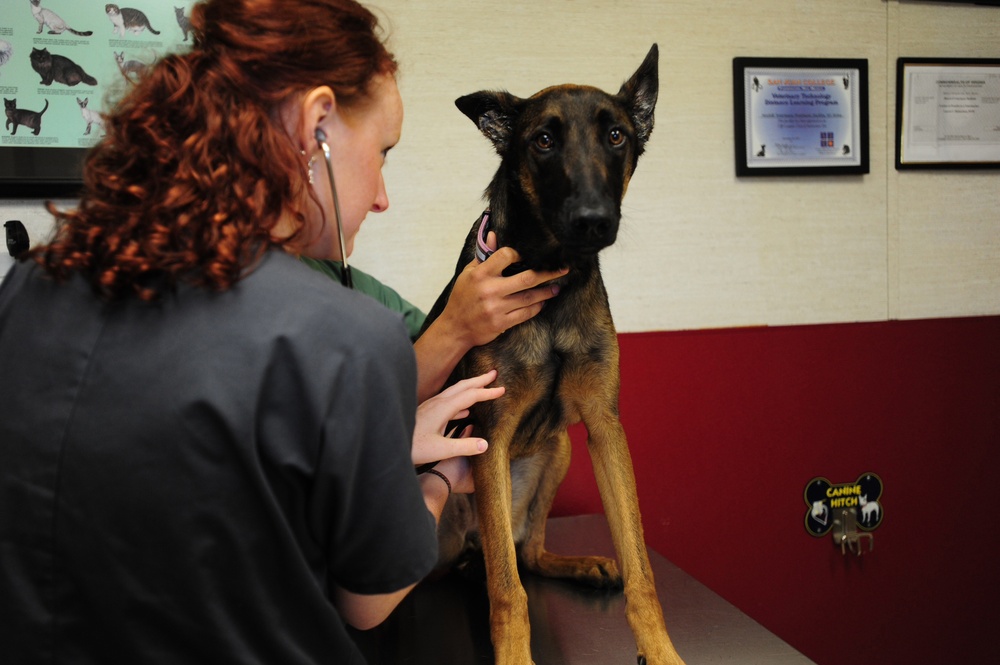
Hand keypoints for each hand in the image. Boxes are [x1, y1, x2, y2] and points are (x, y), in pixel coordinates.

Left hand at [412, 369, 503, 470]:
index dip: (487, 392)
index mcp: (444, 408)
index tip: (502, 389)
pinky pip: (449, 401)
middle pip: (463, 386)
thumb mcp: (441, 449)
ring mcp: (432, 406)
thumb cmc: (413, 447)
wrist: (390, 442)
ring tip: (482, 387)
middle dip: (480, 380)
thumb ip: (464, 447)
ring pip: (455, 392)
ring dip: (470, 388)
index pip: (471, 395)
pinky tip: (464, 411)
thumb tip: (486, 444)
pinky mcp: (427, 412)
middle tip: (494, 373)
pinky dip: (461, 400)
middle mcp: (438, 402)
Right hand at [440, 230, 567, 347]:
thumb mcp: (469, 273)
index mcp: (480, 274)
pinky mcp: (501, 323)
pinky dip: (536, 307)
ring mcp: (496, 308)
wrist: (455, 328)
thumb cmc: (462, 297)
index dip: (520, 254)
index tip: (529, 256)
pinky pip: (525, 314)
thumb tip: (495, 235)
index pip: (506, 255)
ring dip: (546, 292)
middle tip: (563, 269)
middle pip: (526, 278)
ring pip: (529, 297)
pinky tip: (542, 302)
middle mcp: (490, 290)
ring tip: (556, 287)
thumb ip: (484, 256)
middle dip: (548, 273)